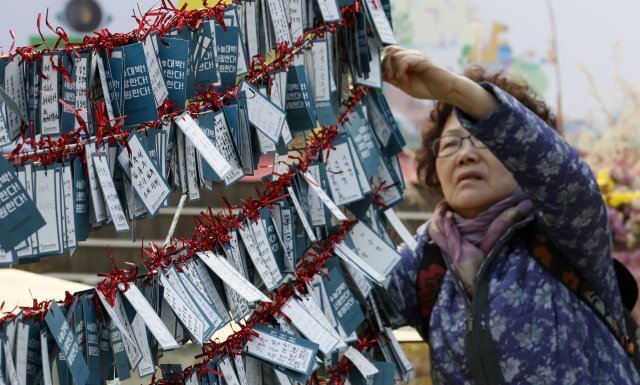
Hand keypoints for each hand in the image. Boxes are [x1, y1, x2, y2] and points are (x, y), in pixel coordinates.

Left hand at [382, 46, 497, 119]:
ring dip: (392, 69)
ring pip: (395, 54)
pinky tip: (403, 78)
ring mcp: (416, 56)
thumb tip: (380, 75)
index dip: (381, 62)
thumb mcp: (404, 85)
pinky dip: (400, 70)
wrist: (445, 90)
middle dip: (384, 63)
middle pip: (389, 49)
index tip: (380, 75)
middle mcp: (410, 55)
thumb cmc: (427, 88)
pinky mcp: (422, 59)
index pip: (388, 52)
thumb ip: (393, 80)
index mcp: (405, 60)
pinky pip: (404, 60)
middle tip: (389, 76)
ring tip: (398, 79)